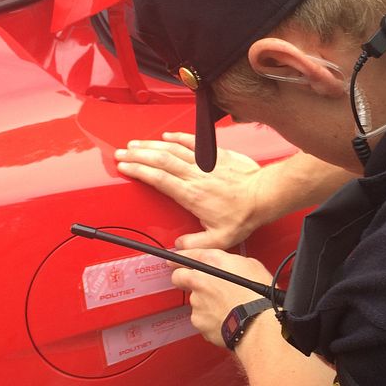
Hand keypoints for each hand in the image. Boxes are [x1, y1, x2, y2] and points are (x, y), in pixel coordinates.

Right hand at [115, 132, 262, 248]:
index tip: (124, 167)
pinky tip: (166, 136)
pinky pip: (192, 142)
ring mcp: (205, 163)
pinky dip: (178, 137)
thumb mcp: (218, 239)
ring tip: (135, 144)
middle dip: (137, 155)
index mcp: (191, 195)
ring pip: (173, 149)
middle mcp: (195, 175)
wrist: (264, 195)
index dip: (139, 171)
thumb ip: (194, 245)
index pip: (158, 179)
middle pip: (160, 160)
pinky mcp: (216, 154)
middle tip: (121, 153)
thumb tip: (177, 249)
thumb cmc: (243, 214)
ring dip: (151, 145)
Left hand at [171, 249, 273, 347]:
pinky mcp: (198, 320)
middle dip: (183, 279)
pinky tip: (225, 318)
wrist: (258, 323)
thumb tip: (228, 265)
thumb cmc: (259, 295)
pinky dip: (209, 319)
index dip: (180, 258)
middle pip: (179, 277)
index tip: (175, 260)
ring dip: (204, 302)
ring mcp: (197, 301)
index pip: (186, 255)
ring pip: (193, 300)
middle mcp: (200, 279)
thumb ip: (230, 262)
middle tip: (198, 284)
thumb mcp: (250, 265)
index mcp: (212, 262)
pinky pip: (201, 318)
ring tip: (225, 306)